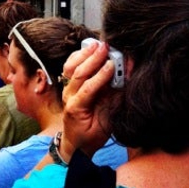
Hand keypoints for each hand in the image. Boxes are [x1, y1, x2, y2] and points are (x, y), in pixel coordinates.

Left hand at [59, 41, 115, 161]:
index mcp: (76, 108)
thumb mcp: (105, 125)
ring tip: (97, 44)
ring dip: (84, 54)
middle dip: (93, 59)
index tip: (112, 64)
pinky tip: (88, 48)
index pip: (88, 88)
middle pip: (78, 73)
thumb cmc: (91, 136)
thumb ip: (112, 104)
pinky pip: (69, 67)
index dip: (101, 75)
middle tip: (105, 48)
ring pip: (70, 68)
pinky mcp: (68, 85)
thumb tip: (122, 84)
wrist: (75, 143)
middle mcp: (68, 96)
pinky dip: (78, 56)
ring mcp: (66, 89)